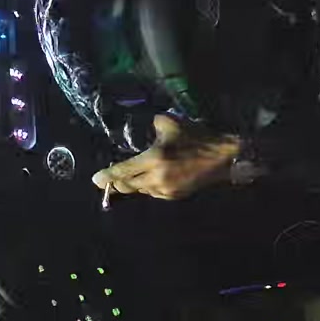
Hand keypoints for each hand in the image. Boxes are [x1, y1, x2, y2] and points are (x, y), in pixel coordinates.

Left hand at [92, 115, 240, 199]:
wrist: (224, 158)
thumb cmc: (198, 138)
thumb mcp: (172, 124)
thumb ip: (154, 124)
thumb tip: (146, 124)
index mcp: (154, 159)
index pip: (123, 171)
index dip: (107, 176)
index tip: (95, 179)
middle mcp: (157, 178)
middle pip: (128, 185)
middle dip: (116, 183)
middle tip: (105, 181)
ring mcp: (166, 190)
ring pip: (141, 190)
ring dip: (133, 184)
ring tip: (128, 177)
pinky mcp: (175, 195)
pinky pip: (154, 192)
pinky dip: (148, 186)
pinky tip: (149, 179)